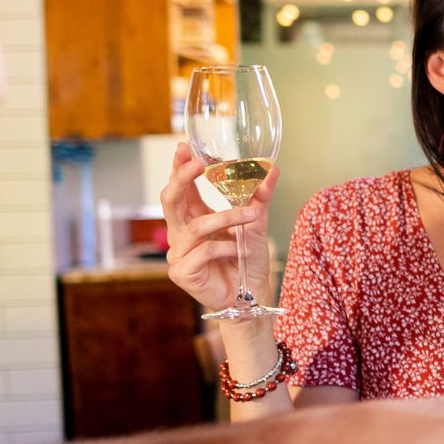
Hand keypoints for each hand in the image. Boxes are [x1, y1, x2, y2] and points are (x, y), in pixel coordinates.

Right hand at [163, 141, 275, 313]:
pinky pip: (202, 252)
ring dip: (224, 218)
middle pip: (170, 200)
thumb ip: (259, 199)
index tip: (184, 146)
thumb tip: (273, 170)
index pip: (181, 187)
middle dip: (182, 178)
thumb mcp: (256, 225)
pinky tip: (235, 252)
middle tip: (198, 162)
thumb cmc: (248, 261)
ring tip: (249, 217)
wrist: (251, 296)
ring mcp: (178, 253)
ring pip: (195, 227)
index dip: (179, 167)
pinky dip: (224, 248)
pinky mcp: (181, 272)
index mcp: (193, 217)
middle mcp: (181, 233)